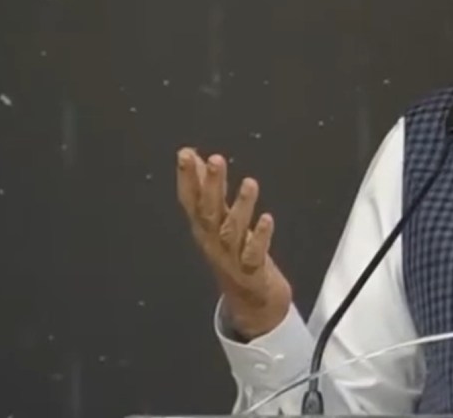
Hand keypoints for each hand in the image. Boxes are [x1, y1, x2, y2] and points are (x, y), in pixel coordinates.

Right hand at [176, 148, 292, 338]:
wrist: (250, 299)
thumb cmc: (234, 252)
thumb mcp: (217, 218)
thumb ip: (205, 185)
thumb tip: (192, 154)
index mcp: (204, 227)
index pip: (190, 200)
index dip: (186, 177)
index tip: (185, 154)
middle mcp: (213, 241)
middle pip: (208, 212)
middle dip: (211, 185)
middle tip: (215, 160)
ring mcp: (231, 257)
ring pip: (231, 231)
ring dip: (240, 207)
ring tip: (250, 183)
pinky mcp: (251, 271)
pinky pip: (253, 254)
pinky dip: (259, 237)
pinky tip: (266, 219)